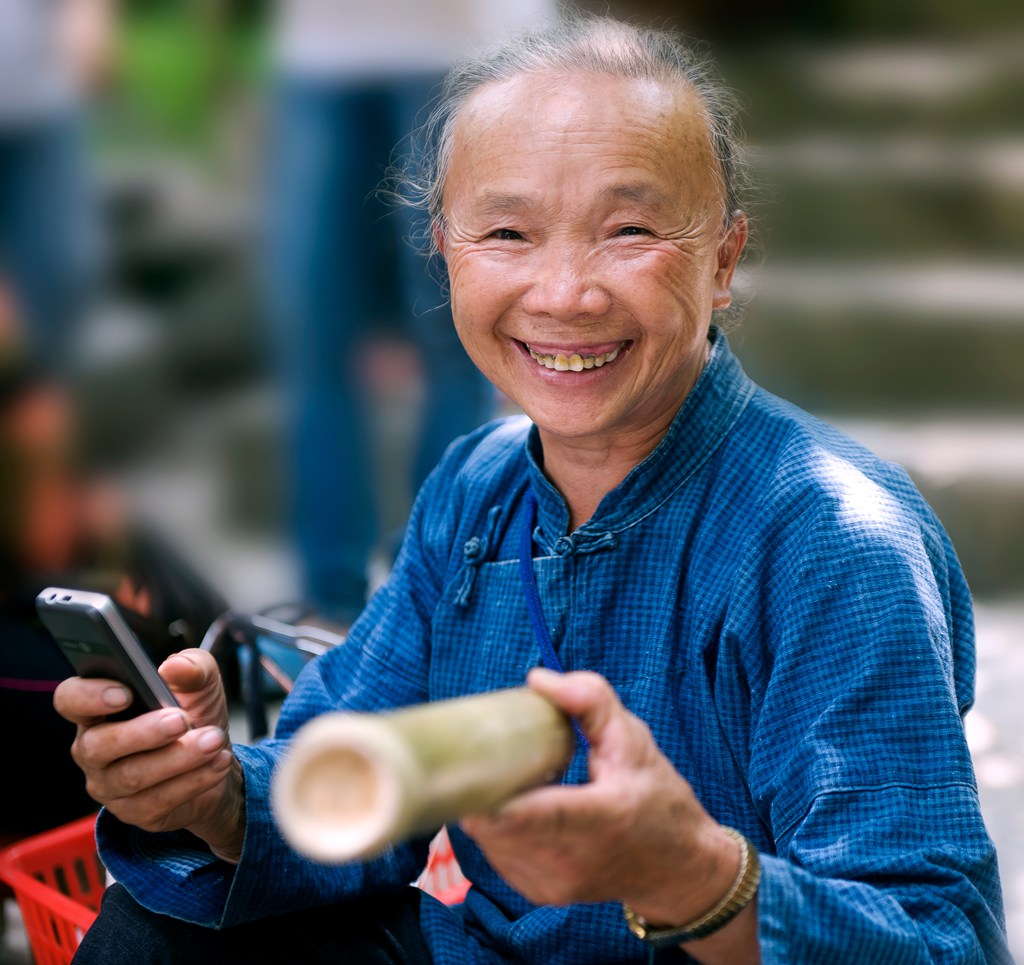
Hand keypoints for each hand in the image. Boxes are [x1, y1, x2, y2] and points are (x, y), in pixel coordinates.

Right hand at [53, 648, 245, 861]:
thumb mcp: (201, 683)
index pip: (70, 699)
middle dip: (143, 733)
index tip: (125, 692)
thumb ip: (193, 667)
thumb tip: (177, 665)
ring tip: (214, 740)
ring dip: (179, 758)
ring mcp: (109, 785)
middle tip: (182, 720)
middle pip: (99, 745)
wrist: (216, 757)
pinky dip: (194, 780)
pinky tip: (218, 762)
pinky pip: (157, 801)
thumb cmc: (193, 713)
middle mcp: (94, 748)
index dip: (89, 696)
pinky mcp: (133, 812)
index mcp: (98, 708)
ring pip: (132, 776)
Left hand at [460, 668, 737, 921]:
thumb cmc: (656, 797)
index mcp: (598, 818)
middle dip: (483, 782)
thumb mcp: (634, 740)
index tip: (473, 754)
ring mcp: (552, 882)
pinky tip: (523, 805)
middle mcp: (570, 860)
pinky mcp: (539, 893)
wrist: (679, 869)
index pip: (520, 814)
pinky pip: (496, 851)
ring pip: (487, 837)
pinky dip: (499, 825)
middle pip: (491, 822)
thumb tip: (537, 679)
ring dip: (489, 803)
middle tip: (489, 750)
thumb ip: (590, 701)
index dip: (483, 787)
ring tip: (512, 776)